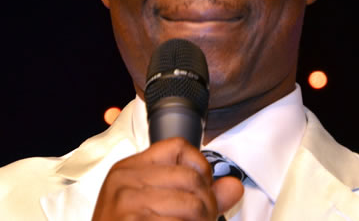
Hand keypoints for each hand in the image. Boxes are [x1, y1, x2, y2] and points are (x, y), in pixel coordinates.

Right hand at [92, 137, 243, 220]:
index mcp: (128, 169)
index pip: (178, 146)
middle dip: (208, 205)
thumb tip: (234, 185)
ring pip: (192, 206)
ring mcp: (126, 205)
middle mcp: (124, 181)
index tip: (203, 189)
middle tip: (203, 220)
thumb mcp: (156, 208)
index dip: (201, 167)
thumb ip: (198, 195)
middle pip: (192, 178)